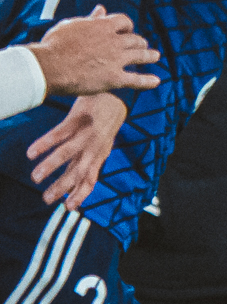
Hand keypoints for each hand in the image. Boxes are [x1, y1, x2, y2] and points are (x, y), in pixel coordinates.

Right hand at [27, 93, 124, 209]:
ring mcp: (87, 132)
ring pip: (67, 153)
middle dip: (62, 187)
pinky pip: (59, 133)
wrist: (118, 95)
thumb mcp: (101, 144)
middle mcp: (95, 147)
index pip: (91, 179)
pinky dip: (45, 143)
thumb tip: (74, 179)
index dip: (81, 194)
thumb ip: (87, 161)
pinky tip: (31, 153)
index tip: (69, 208)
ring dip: (51, 166)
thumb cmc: (106, 122)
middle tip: (46, 200)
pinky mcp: (79, 118)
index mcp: (99, 154)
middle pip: (78, 171)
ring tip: (35, 178)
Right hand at [29, 7, 158, 95]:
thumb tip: (101, 8)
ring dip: (150, 55)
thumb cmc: (54, 45)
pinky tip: (156, 81)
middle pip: (135, 39)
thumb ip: (90, 19)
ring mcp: (116, 60)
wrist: (49, 66)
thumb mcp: (72, 26)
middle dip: (139, 42)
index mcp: (102, 26)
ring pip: (141, 56)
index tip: (126, 30)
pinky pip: (136, 80)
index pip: (124, 21)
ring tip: (155, 56)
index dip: (127, 26)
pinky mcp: (115, 78)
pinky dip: (148, 81)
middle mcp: (114, 41)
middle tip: (141, 45)